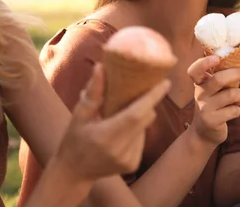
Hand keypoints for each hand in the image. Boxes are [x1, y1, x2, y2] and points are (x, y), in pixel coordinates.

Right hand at [55, 63, 170, 180]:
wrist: (74, 172)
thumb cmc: (74, 139)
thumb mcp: (79, 115)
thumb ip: (93, 93)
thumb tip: (101, 67)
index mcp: (105, 136)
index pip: (135, 115)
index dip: (152, 98)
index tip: (165, 82)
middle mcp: (120, 150)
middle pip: (145, 120)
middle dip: (147, 103)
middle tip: (143, 89)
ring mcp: (128, 160)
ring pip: (144, 129)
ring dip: (139, 117)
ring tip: (122, 114)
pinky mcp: (133, 165)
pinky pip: (141, 139)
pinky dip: (136, 131)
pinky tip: (122, 131)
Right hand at [187, 56, 239, 145]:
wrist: (204, 133)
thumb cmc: (214, 105)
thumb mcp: (212, 90)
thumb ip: (220, 78)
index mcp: (199, 84)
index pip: (195, 71)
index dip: (204, 63)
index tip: (216, 59)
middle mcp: (199, 94)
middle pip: (219, 79)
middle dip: (237, 73)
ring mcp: (204, 108)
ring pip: (232, 94)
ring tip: (239, 98)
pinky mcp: (211, 121)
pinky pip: (234, 110)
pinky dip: (237, 110)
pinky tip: (231, 112)